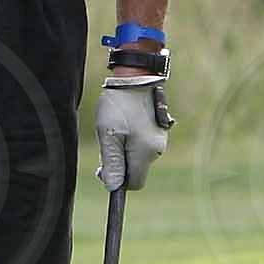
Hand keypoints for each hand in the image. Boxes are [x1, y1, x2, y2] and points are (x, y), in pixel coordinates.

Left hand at [96, 75, 170, 190]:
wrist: (136, 76)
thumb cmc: (120, 105)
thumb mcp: (108, 135)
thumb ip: (112, 163)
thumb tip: (113, 187)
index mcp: (146, 154)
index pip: (134, 184)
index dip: (118, 181)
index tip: (103, 168)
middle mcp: (157, 150)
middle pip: (135, 171)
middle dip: (119, 163)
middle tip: (107, 142)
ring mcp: (160, 139)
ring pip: (137, 157)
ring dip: (124, 150)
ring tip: (115, 127)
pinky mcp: (158, 129)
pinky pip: (142, 145)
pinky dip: (130, 140)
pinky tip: (123, 122)